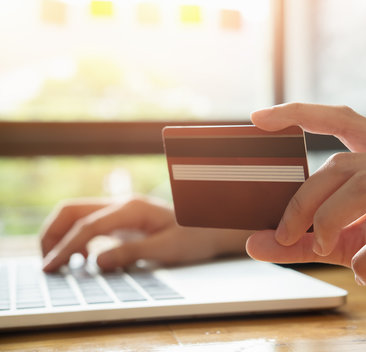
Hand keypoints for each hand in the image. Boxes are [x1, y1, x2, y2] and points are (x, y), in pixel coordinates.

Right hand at [41, 196, 249, 271]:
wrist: (212, 226)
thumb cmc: (195, 235)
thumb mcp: (167, 248)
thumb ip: (132, 253)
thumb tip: (97, 262)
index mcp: (133, 208)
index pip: (89, 226)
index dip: (66, 247)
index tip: (52, 266)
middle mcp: (123, 203)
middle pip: (73, 210)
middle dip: (53, 234)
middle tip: (48, 264)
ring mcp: (121, 209)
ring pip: (77, 214)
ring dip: (61, 234)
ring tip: (58, 263)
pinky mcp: (122, 219)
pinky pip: (89, 223)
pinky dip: (75, 237)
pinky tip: (78, 257)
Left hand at [246, 103, 365, 337]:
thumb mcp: (354, 245)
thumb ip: (308, 241)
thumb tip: (256, 243)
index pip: (346, 120)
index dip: (302, 113)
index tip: (260, 116)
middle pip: (346, 165)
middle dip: (304, 201)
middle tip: (287, 234)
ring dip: (330, 220)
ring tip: (322, 248)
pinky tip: (364, 272)